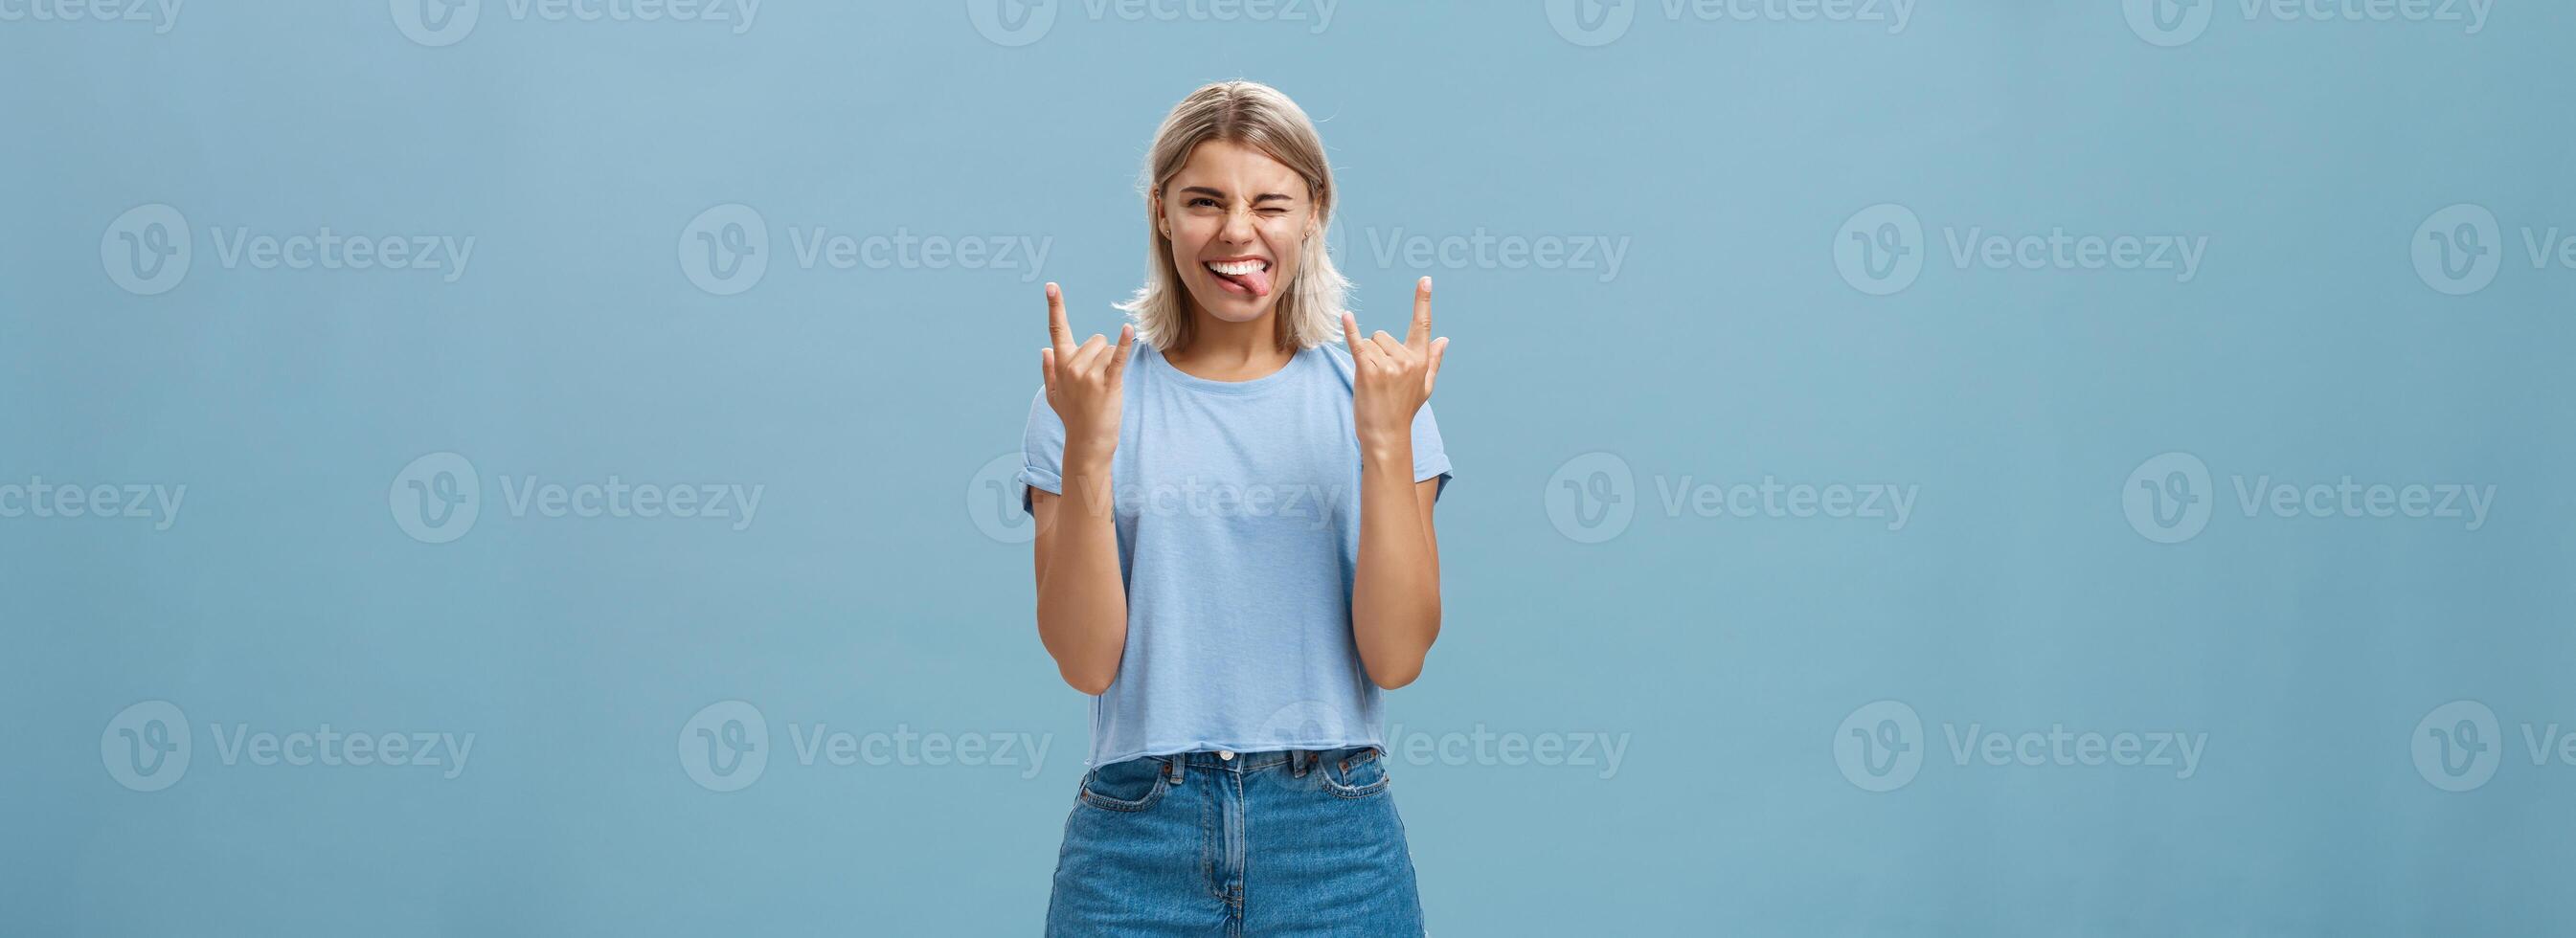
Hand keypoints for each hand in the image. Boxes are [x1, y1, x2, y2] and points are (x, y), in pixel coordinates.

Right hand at [1040, 282, 1132, 457]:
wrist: (1087, 443)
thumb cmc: (1073, 418)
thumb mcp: (1053, 395)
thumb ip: (1048, 370)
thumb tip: (1044, 350)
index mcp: (1060, 365)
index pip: (1056, 330)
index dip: (1055, 307)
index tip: (1051, 286)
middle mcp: (1071, 366)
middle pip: (1096, 340)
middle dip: (1102, 355)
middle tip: (1098, 382)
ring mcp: (1088, 375)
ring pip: (1109, 351)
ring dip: (1112, 365)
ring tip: (1105, 389)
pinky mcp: (1107, 384)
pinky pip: (1117, 357)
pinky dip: (1124, 344)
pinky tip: (1128, 330)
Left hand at [1342, 276, 1448, 449]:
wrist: (1386, 435)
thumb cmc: (1404, 410)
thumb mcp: (1425, 386)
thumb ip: (1434, 360)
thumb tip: (1444, 339)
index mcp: (1420, 361)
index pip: (1422, 325)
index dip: (1423, 301)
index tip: (1425, 280)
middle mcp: (1407, 360)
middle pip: (1383, 335)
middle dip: (1377, 351)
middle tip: (1381, 379)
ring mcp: (1388, 366)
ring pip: (1369, 343)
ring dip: (1366, 359)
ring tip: (1372, 383)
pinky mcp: (1369, 372)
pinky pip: (1358, 344)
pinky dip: (1351, 331)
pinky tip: (1346, 316)